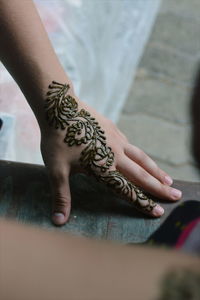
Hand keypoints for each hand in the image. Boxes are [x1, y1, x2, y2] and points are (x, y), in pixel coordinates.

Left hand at [40, 81, 181, 224]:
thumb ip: (61, 197)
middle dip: (160, 187)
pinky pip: (131, 145)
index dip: (143, 202)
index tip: (159, 211)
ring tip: (168, 179)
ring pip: (142, 158)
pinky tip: (142, 158)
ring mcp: (117, 140)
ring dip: (156, 170)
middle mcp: (115, 155)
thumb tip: (58, 222)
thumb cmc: (57, 140)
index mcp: (102, 167)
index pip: (127, 190)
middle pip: (142, 175)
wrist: (60, 107)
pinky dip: (140, 155)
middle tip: (176, 195)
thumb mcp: (56, 170)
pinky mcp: (114, 129)